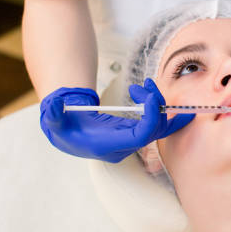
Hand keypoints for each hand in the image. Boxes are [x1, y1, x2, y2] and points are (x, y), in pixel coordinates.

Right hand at [39, 78, 194, 161]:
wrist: (70, 137)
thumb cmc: (65, 129)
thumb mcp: (55, 122)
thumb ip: (53, 114)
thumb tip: (55, 103)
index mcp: (107, 145)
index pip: (139, 137)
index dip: (150, 119)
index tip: (150, 97)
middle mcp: (122, 148)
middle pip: (152, 130)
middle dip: (152, 104)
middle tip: (140, 85)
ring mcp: (130, 143)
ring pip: (157, 128)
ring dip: (157, 104)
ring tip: (147, 84)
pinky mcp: (135, 135)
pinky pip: (157, 128)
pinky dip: (168, 118)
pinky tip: (177, 110)